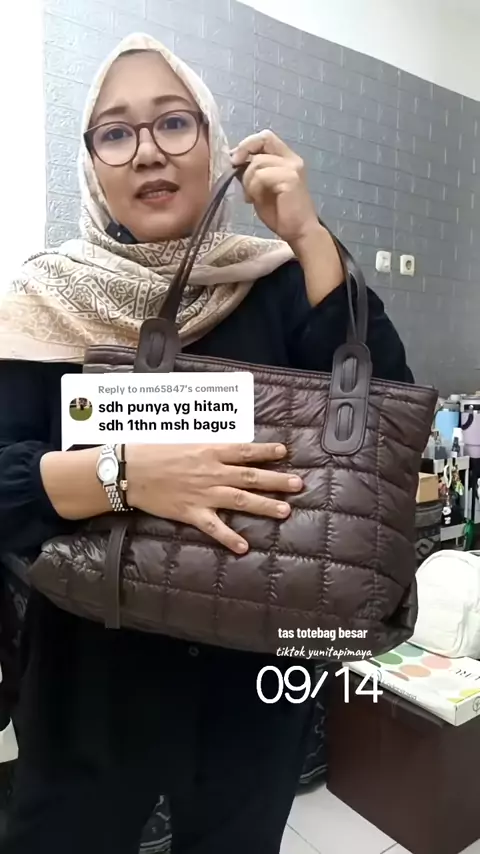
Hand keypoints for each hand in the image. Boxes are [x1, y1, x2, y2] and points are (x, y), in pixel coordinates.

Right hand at [126, 443, 302, 553]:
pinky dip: (229, 538)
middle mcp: (211, 472)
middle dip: (277, 481)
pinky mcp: (191, 513)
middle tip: (298, 485)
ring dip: (264, 506)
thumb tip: (227, 448)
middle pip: (251, 477)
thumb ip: (207, 446)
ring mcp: (203, 494)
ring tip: (285, 511)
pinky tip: (244, 547)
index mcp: (209, 451)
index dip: (266, 452)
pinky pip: (214, 528)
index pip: (245, 451)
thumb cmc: (152, 451)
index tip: (284, 453)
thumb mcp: (184, 441)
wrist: (129, 471)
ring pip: (240, 500)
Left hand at [231, 130, 320, 249]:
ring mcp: (292, 168)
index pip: (265, 137)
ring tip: (251, 196)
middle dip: (244, 151)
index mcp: (286, 159)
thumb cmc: (280, 214)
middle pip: (263, 139)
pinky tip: (255, 200)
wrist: (298, 232)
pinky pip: (261, 176)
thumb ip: (251, 173)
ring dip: (248, 180)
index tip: (235, 160)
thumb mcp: (259, 188)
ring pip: (257, 162)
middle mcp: (292, 159)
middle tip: (235, 168)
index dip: (247, 144)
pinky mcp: (290, 179)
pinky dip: (253, 188)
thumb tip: (235, 161)